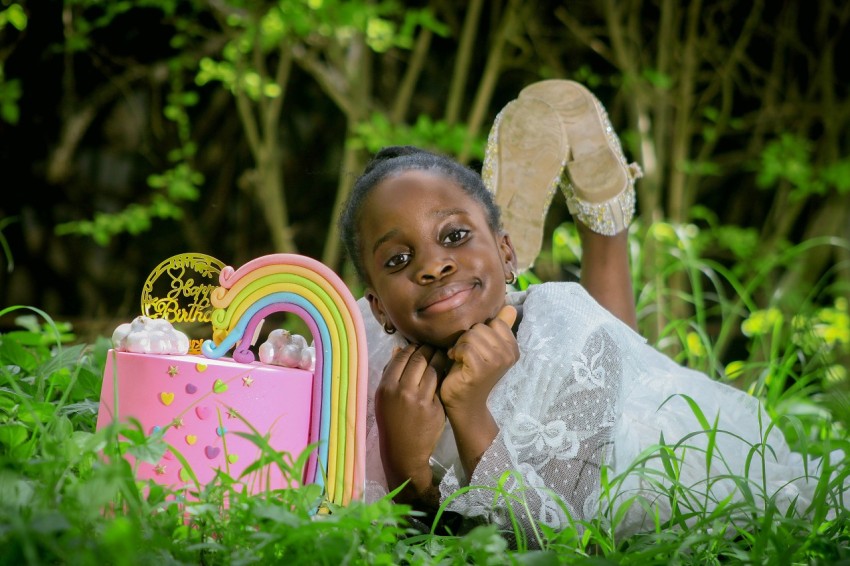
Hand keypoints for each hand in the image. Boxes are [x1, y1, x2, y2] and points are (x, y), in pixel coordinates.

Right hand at [375, 344, 446, 505]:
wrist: (404, 451)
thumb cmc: (391, 421)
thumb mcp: (383, 398)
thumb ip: (390, 373)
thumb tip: (398, 349)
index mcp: (387, 387)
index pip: (402, 357)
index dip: (411, 348)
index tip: (417, 346)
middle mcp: (403, 391)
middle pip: (419, 360)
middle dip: (427, 350)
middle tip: (432, 347)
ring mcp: (421, 400)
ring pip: (434, 369)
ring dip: (439, 359)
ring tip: (441, 355)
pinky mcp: (436, 408)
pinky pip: (441, 384)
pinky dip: (443, 375)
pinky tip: (445, 371)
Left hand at [440, 305, 518, 413]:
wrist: (464, 402)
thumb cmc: (471, 372)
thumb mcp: (485, 347)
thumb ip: (498, 329)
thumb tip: (510, 307)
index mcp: (512, 348)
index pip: (495, 322)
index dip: (479, 331)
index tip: (474, 346)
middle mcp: (508, 355)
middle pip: (481, 327)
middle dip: (467, 338)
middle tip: (464, 353)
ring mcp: (497, 363)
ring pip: (472, 335)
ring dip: (460, 345)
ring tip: (459, 358)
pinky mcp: (482, 369)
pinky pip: (465, 347)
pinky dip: (456, 352)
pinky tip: (455, 361)